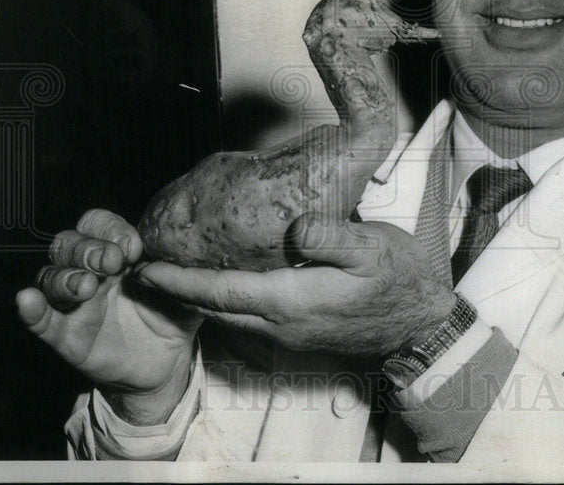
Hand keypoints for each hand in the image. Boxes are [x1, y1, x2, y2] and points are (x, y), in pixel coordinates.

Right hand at [16, 209, 202, 421]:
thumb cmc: (174, 314)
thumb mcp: (186, 289)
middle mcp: (91, 272)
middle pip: (68, 245)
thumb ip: (183, 273)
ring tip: (85, 286)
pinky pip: (42, 322)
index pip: (97, 224)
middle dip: (87, 249)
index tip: (133, 245)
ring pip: (51, 278)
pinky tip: (27, 301)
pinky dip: (32, 310)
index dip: (108, 228)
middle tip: (110, 260)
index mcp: (117, 254)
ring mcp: (76, 304)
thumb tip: (183, 258)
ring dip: (65, 277)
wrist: (168, 362)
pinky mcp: (67, 336)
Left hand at [134, 213, 456, 357]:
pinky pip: (244, 321)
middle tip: (144, 267)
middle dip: (175, 291)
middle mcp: (280, 324)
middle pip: (214, 309)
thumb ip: (333, 238)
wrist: (420, 323)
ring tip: (171, 272)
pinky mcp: (295, 335)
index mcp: (292, 301)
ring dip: (195, 299)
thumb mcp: (373, 249)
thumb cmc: (398, 280)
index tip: (145, 268)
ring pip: (226, 318)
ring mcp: (286, 335)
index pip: (221, 292)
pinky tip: (218, 282)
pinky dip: (220, 303)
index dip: (179, 281)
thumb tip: (298, 227)